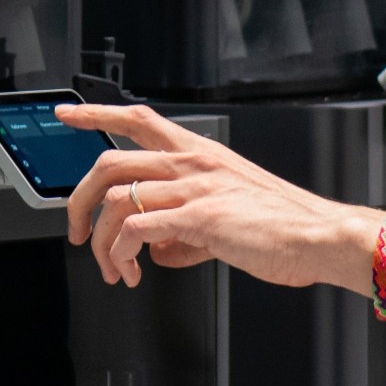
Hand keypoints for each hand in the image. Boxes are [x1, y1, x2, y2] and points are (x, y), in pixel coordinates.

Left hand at [61, 103, 375, 291]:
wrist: (318, 236)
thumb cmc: (282, 225)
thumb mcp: (227, 213)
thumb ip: (184, 227)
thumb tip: (156, 250)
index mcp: (200, 152)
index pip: (137, 118)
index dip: (96, 113)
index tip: (66, 113)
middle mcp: (193, 163)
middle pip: (110, 163)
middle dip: (78, 200)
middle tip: (77, 231)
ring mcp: (195, 188)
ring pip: (117, 199)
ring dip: (102, 242)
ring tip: (113, 269)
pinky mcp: (199, 218)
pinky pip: (137, 231)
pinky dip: (122, 255)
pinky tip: (133, 272)